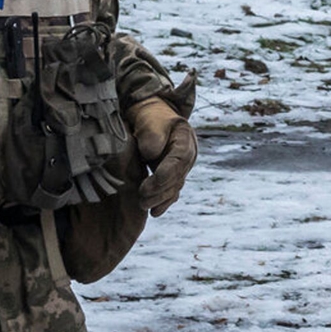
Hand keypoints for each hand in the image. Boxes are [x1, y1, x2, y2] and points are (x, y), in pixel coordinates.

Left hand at [127, 97, 196, 216]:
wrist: (152, 119)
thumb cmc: (150, 119)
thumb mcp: (151, 121)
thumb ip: (152, 136)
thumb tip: (152, 154)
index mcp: (185, 139)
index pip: (178, 159)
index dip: (166, 173)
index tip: (152, 182)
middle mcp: (187, 156)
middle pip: (177, 177)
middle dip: (160, 190)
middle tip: (142, 198)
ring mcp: (182, 168)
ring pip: (175, 187)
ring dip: (160, 199)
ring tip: (144, 206)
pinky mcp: (174, 177)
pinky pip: (172, 192)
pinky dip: (164, 202)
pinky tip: (155, 212)